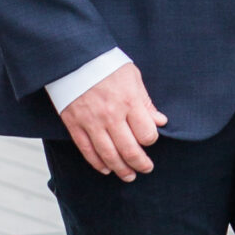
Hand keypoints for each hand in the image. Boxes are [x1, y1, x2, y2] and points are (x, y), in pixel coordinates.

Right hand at [61, 62, 166, 180]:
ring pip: (109, 155)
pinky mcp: (74, 125)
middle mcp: (111, 115)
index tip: (149, 139)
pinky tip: (106, 169)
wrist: (74, 58)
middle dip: (141, 163)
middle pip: (130, 150)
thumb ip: (145, 102)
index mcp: (129, 101)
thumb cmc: (106, 64)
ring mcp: (91, 122)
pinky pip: (87, 151)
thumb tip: (160, 121)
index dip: (151, 140)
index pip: (146, 134)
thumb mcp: (132, 76)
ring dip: (121, 169)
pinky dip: (98, 163)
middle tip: (146, 168)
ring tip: (129, 176)